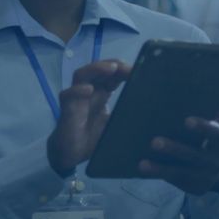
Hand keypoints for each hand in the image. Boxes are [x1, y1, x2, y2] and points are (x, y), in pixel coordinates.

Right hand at [47, 59, 131, 175]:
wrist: (72, 154)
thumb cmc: (92, 137)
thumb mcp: (115, 124)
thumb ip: (126, 114)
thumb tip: (152, 113)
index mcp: (101, 92)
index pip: (112, 74)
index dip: (124, 70)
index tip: (139, 70)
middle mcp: (89, 91)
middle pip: (98, 69)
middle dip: (113, 65)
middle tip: (127, 66)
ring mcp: (76, 97)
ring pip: (82, 74)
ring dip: (97, 68)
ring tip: (111, 68)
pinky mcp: (67, 109)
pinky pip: (67, 95)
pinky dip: (77, 90)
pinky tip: (87, 90)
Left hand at [138, 88, 218, 194]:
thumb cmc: (217, 139)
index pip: (215, 133)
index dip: (202, 127)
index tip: (186, 120)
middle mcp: (215, 162)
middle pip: (194, 155)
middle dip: (175, 149)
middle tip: (155, 141)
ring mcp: (203, 177)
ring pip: (180, 172)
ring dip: (161, 168)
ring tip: (143, 163)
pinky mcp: (192, 188)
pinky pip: (172, 181)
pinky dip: (157, 175)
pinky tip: (141, 169)